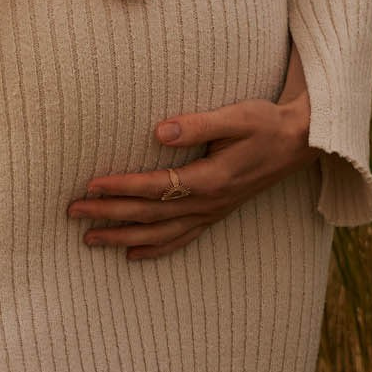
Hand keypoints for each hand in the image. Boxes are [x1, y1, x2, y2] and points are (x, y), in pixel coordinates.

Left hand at [67, 47, 317, 258]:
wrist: (298, 142)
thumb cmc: (265, 122)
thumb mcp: (236, 116)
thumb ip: (198, 123)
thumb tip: (158, 131)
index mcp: (210, 178)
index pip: (155, 187)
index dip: (122, 187)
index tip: (91, 185)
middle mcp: (208, 202)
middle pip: (150, 215)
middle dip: (109, 215)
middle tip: (73, 213)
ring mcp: (212, 212)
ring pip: (160, 234)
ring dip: (123, 237)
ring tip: (90, 240)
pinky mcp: (216, 214)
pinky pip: (181, 239)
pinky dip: (155, 250)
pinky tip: (133, 255)